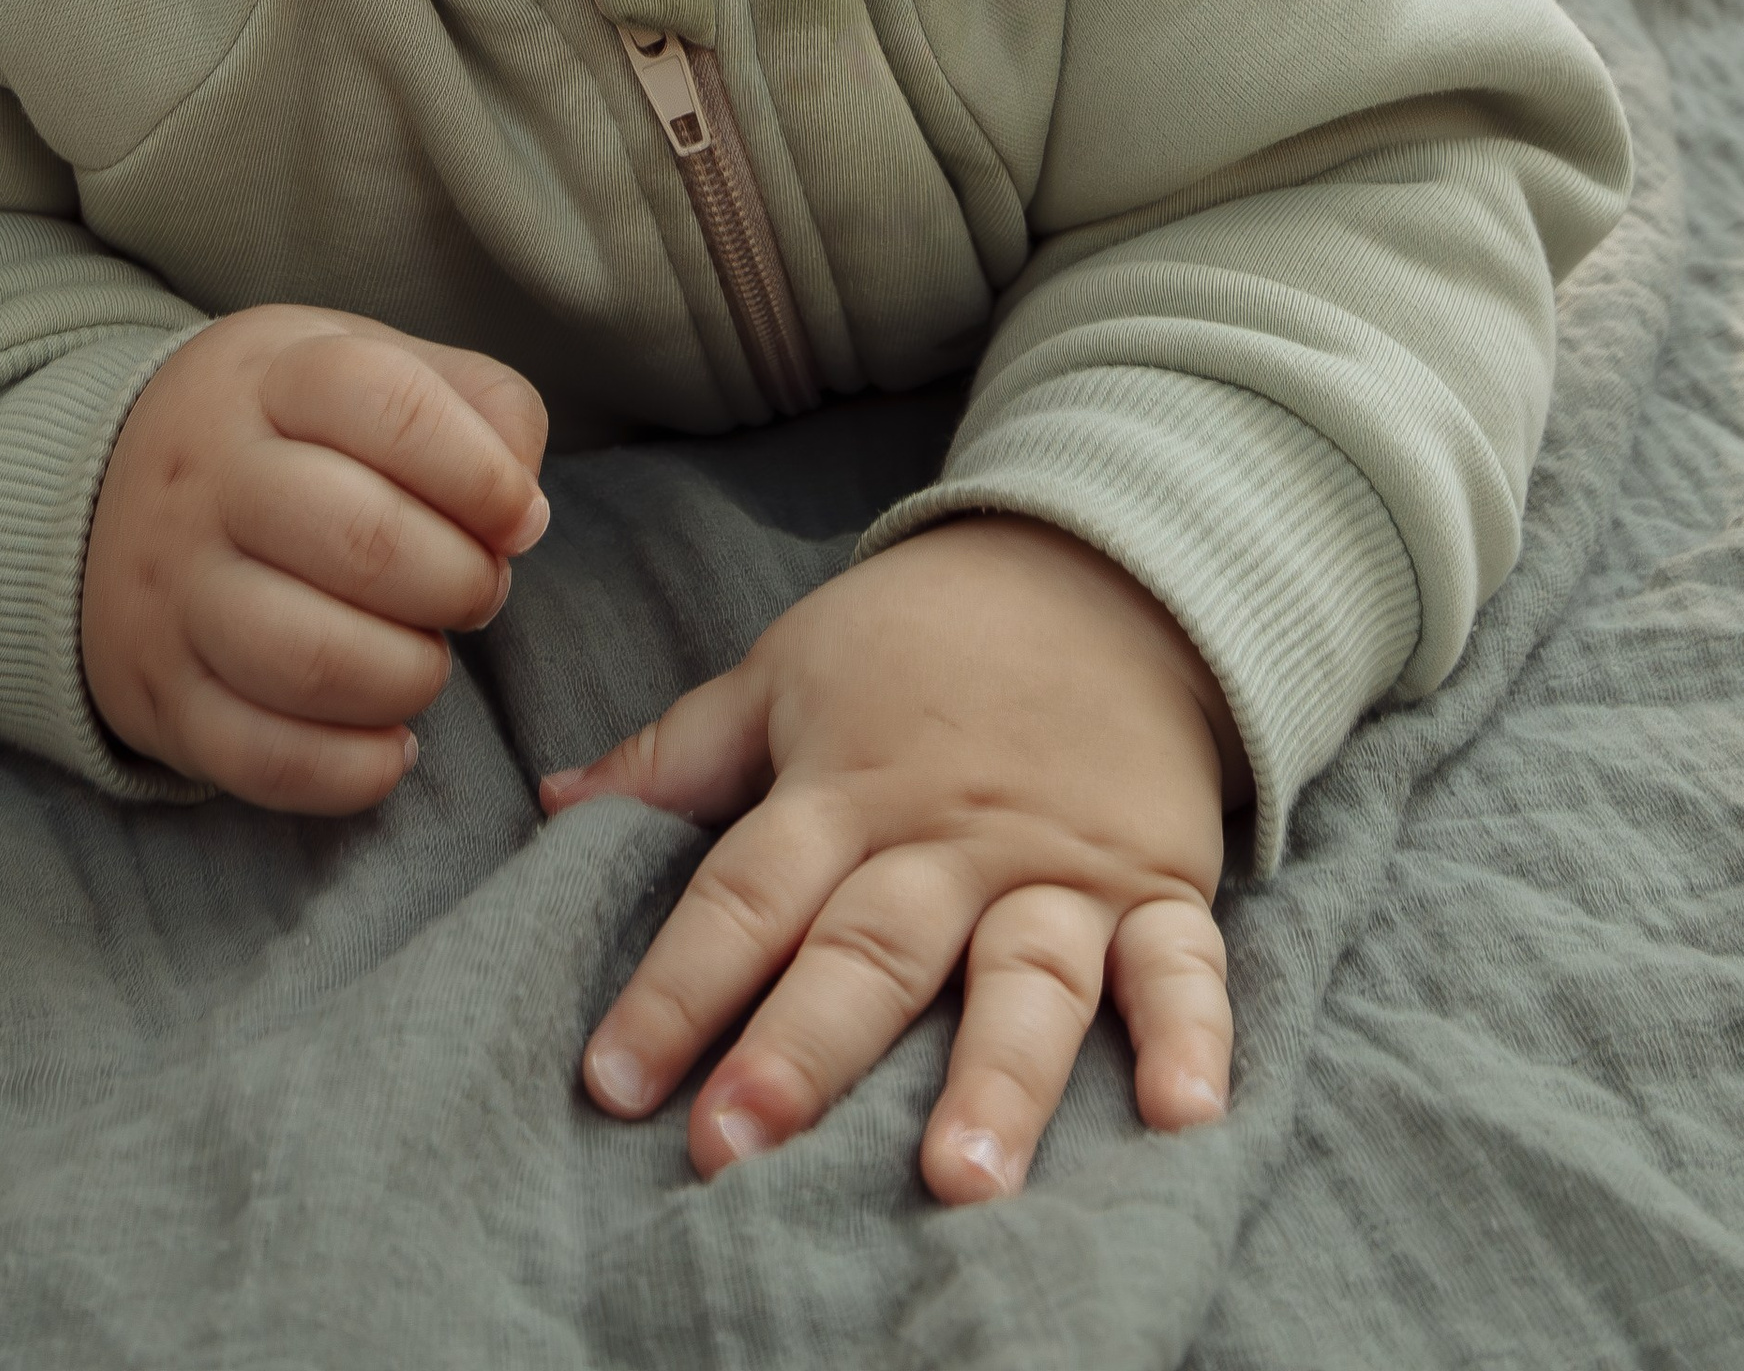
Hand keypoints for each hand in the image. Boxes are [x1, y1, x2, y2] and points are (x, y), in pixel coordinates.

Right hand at [83, 304, 549, 811]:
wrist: (99, 491)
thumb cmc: (285, 431)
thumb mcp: (368, 362)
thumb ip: (477, 404)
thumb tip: (523, 514)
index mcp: (271, 378)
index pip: (386, 404)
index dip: (481, 471)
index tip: (518, 515)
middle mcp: (209, 479)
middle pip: (361, 539)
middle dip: (458, 582)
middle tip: (475, 591)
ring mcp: (174, 593)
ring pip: (311, 659)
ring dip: (408, 676)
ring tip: (424, 660)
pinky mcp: (161, 695)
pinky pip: (261, 759)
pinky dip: (350, 771)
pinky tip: (389, 744)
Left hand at [542, 518, 1238, 1202]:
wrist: (1100, 564)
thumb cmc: (921, 634)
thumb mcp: (788, 668)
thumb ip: (679, 750)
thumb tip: (553, 800)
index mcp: (845, 789)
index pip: (745, 897)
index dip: (674, 987)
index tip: (612, 1081)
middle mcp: (948, 841)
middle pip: (868, 953)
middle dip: (801, 1052)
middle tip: (737, 1147)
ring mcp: (1057, 868)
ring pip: (1022, 981)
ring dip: (992, 1078)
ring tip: (958, 1178)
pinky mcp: (1158, 883)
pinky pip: (1180, 966)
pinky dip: (1190, 1037)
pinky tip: (1182, 1116)